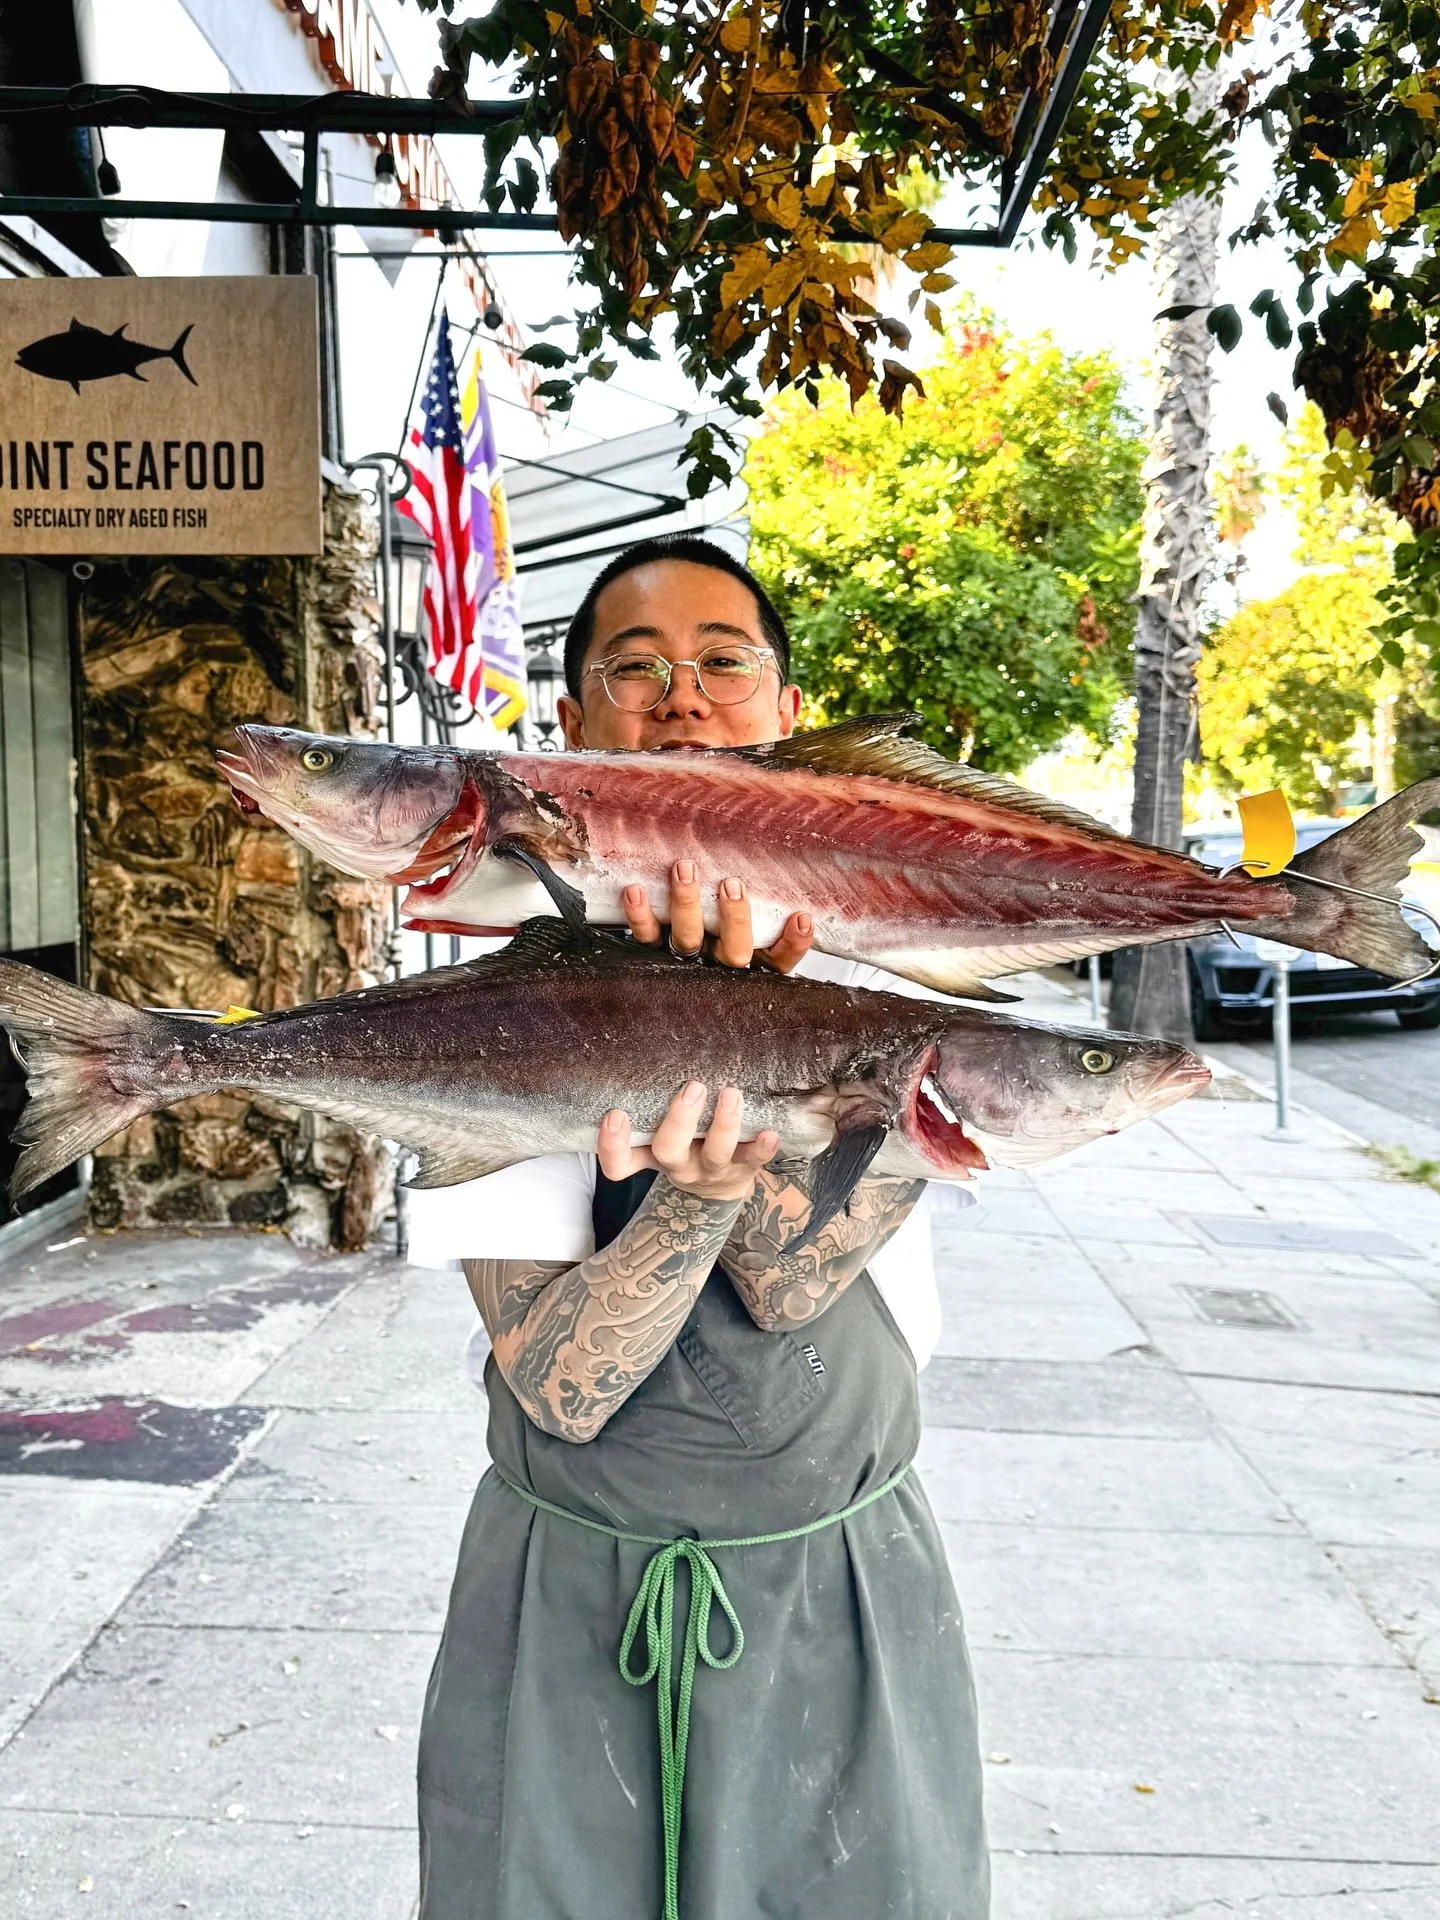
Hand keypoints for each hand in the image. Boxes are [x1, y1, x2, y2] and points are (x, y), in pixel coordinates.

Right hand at [598, 1082, 779, 1202]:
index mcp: (650, 1154)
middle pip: (669, 1151)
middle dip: (680, 1120)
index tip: (616, 1114)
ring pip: (715, 1154)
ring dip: (724, 1124)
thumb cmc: (684, 1144)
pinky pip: (754, 1161)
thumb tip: (656, 1042)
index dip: (612, 1145)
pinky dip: (763, 1147)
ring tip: (731, 1094)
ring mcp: (712, 1169)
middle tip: (693, 1087)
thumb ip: (653, 1101)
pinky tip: (770, 1132)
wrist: (719, 1187)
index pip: (619, 1162)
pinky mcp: (743, 1168)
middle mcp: (679, 1165)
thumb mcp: (660, 1131)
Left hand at [622, 861, 813, 971]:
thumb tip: (779, 825)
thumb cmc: (714, 905)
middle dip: (735, 919)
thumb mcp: (745, 895)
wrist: (654, 935)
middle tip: (732, 884)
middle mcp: (716, 961)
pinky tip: (636, 889)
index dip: (793, 943)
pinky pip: (645, 935)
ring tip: (685, 869)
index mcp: (748, 955)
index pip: (779, 959)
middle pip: (734, 953)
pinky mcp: (649, 948)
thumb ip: (761, 878)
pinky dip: (640, 914)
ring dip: (686, 904)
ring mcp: (683, 956)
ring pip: (688, 940)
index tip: (801, 917)